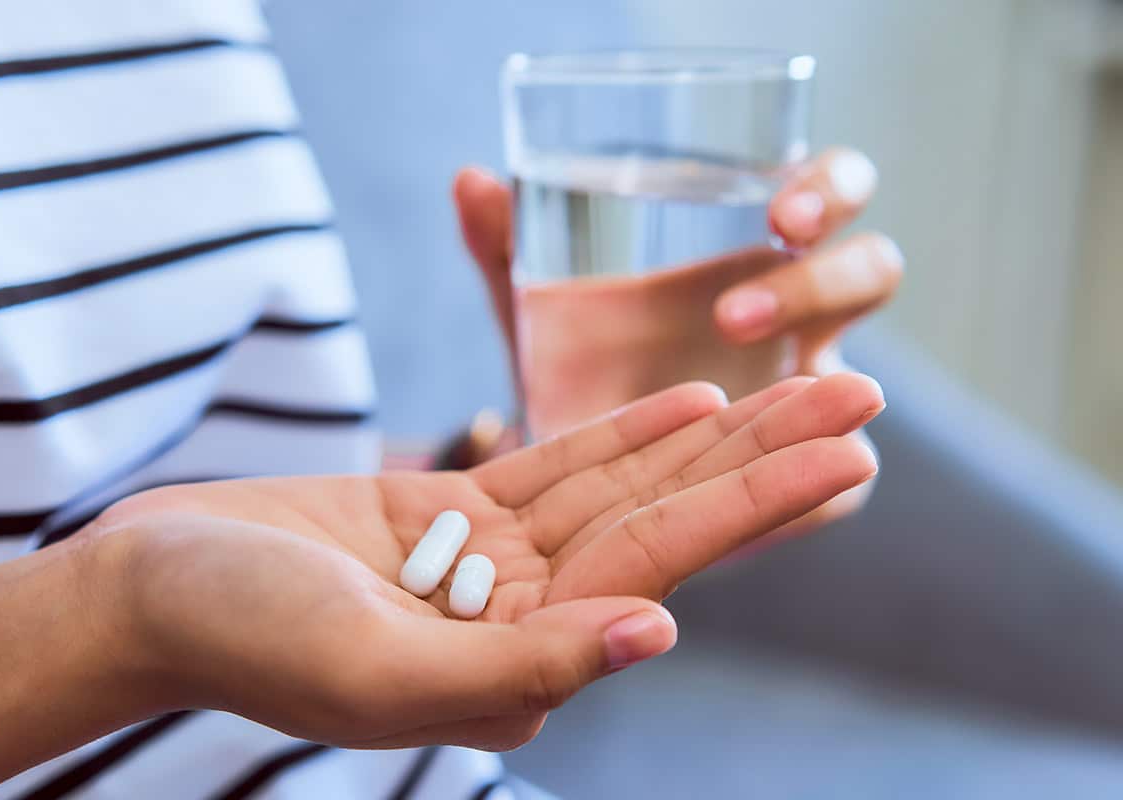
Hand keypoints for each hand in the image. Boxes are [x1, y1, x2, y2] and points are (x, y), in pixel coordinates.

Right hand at [94, 375, 881, 751]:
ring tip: (800, 381)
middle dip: (765, 458)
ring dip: (712, 433)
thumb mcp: (374, 668)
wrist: (147, 589)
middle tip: (862, 392)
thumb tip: (656, 634)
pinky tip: (689, 400)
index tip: (850, 455)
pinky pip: (554, 468)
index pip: (661, 573)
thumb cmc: (238, 636)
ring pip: (622, 487)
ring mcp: (490, 565)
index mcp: (516, 667)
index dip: (758, 507)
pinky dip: (619, 433)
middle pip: (666, 523)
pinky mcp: (450, 515)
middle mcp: (521, 619)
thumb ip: (518, 664)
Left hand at [453, 148, 901, 527]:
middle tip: (740, 309)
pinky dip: (808, 493)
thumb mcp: (539, 310)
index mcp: (757, 251)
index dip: (829, 190)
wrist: (572, 477)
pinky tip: (776, 504)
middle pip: (871, 270)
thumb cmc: (575, 364)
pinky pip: (834, 491)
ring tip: (753, 406)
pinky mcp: (803, 487)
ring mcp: (804, 403)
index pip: (831, 193)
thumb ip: (508, 248)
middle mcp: (798, 318)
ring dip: (821, 389)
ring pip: (856, 383)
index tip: (781, 213)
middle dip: (828, 277)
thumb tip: (470, 179)